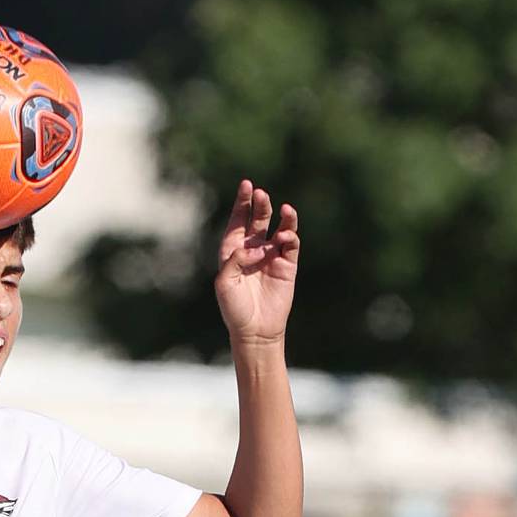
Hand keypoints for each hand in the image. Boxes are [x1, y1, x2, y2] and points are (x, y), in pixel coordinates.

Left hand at [215, 181, 298, 348]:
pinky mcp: (287, 265)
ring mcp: (271, 255)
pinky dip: (289, 236)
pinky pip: (291, 244)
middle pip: (259, 219)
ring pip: (278, 227)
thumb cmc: (235, 309)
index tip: (246, 185)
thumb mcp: (225, 284)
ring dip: (281, 216)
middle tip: (261, 194)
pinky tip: (284, 236)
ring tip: (284, 209)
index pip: (239, 221)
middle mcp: (253, 249)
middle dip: (260, 205)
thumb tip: (253, 247)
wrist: (255, 330)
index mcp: (234, 251)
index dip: (243, 203)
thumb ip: (233, 260)